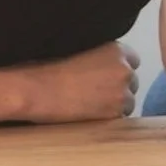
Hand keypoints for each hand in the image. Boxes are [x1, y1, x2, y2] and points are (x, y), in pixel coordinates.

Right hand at [21, 42, 140, 122]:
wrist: (33, 90)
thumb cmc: (46, 67)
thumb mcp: (79, 48)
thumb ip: (99, 55)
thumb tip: (105, 64)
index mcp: (117, 50)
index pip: (131, 61)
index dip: (116, 70)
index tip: (104, 77)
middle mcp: (125, 70)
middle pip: (131, 82)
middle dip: (117, 87)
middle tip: (94, 93)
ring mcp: (122, 92)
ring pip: (128, 101)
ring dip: (114, 104)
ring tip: (89, 105)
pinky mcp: (114, 112)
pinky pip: (119, 117)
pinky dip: (108, 117)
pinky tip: (89, 115)